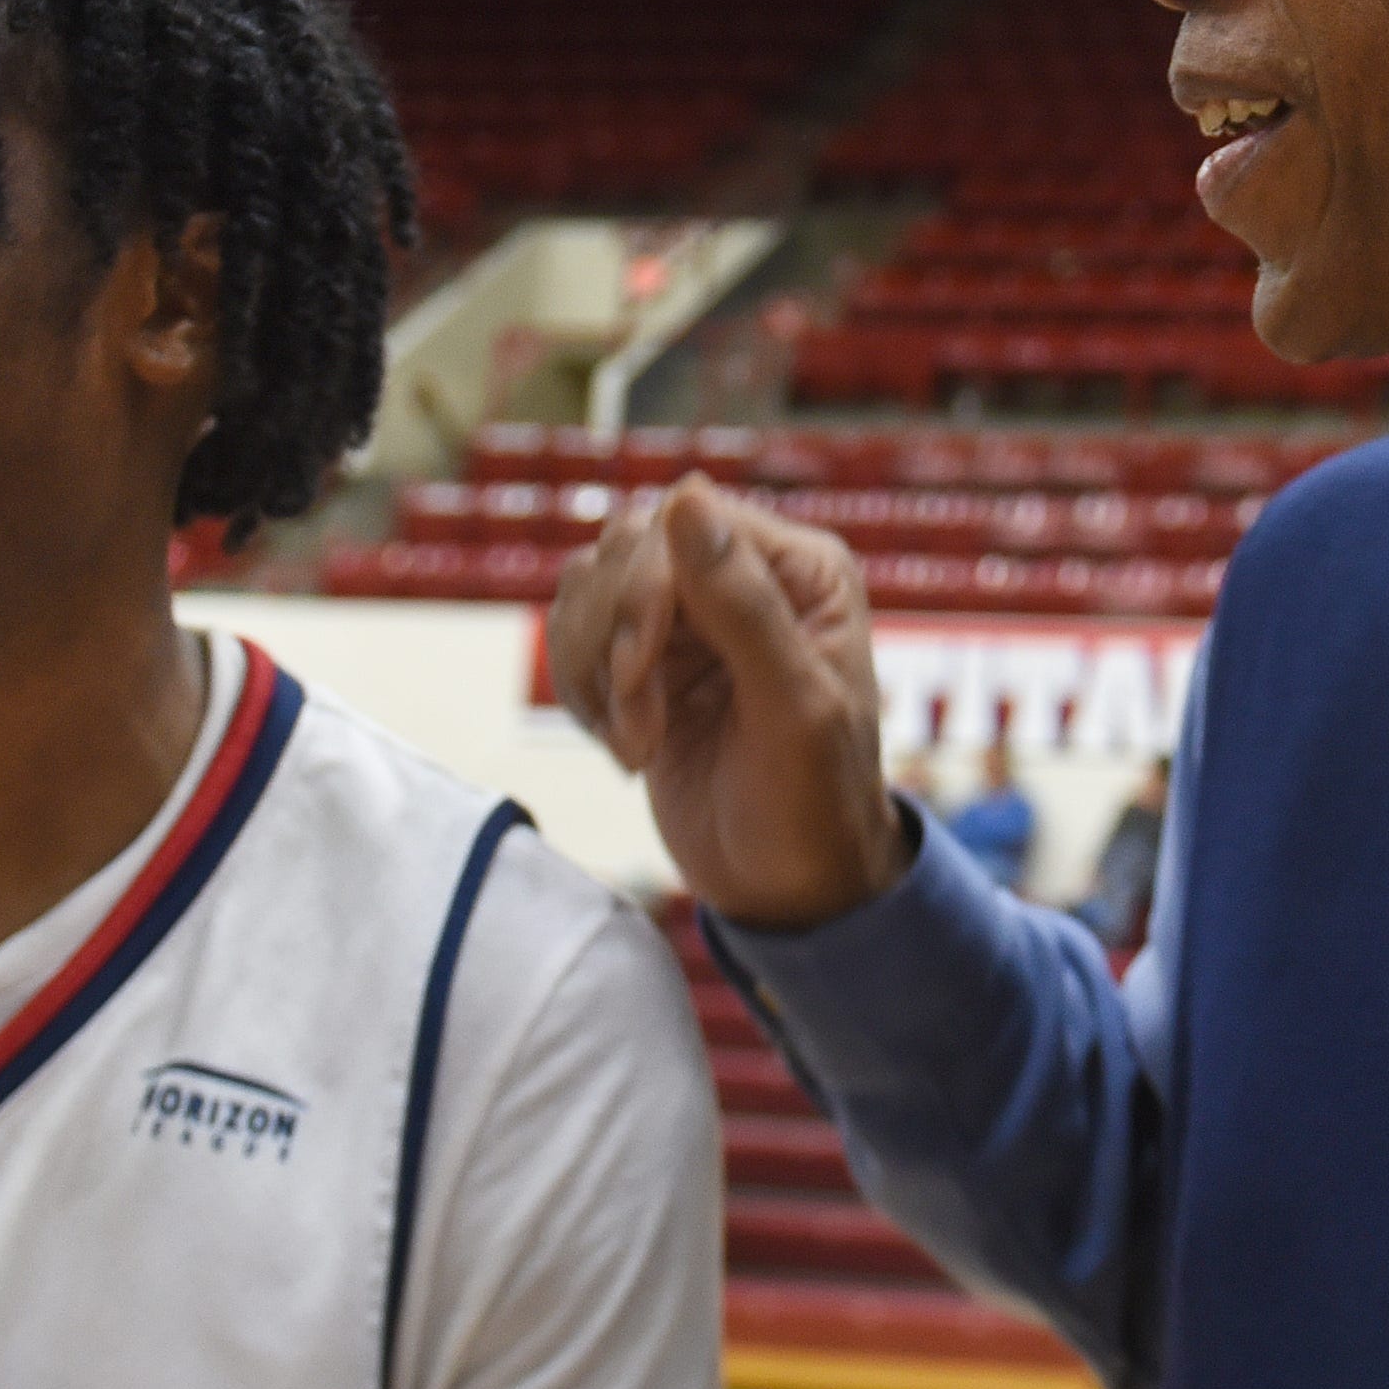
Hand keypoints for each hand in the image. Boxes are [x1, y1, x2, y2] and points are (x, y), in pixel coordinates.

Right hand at [544, 475, 907, 932]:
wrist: (787, 890)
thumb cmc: (814, 806)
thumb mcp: (794, 710)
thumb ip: (744, 605)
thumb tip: (686, 497)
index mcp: (800, 569)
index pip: (683, 521)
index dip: (641, 592)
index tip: (638, 678)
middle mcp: (743, 575)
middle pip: (625, 546)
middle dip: (614, 639)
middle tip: (640, 728)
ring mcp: (690, 616)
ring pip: (589, 585)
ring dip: (592, 671)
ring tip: (636, 743)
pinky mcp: (646, 658)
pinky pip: (574, 632)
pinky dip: (580, 691)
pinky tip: (624, 745)